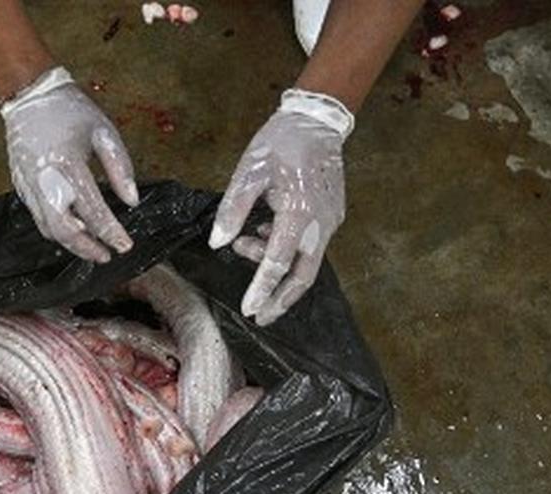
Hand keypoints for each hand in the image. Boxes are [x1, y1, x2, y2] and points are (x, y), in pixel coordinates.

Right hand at [1, 67, 138, 263]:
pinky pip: (38, 216)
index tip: (125, 246)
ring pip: (48, 227)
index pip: (93, 210)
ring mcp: (29, 184)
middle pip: (64, 229)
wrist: (29, 94)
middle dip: (86, 247)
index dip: (110, 232)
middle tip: (105, 256)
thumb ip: (121, 168)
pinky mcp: (20, 185)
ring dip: (71, 243)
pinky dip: (56, 230)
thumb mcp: (104, 132)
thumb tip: (131, 201)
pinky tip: (72, 231)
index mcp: (69, 164)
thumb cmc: (71, 110)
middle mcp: (46, 179)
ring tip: (91, 247)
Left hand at [209, 89, 352, 325]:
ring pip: (307, 261)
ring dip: (277, 266)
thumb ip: (233, 209)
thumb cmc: (280, 143)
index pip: (278, 263)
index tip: (250, 311)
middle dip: (281, 299)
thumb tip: (218, 243)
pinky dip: (287, 250)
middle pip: (303, 276)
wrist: (317, 121)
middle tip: (260, 316)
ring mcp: (331, 220)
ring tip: (246, 242)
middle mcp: (321, 223)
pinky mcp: (333, 216)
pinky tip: (265, 233)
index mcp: (299, 212)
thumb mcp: (249, 171)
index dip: (262, 289)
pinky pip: (311, 245)